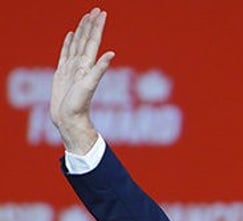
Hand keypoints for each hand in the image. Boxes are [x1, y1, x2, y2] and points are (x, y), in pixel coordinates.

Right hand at [50, 7, 114, 153]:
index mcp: (88, 65)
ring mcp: (72, 68)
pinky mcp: (62, 73)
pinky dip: (68, 43)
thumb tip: (112, 53)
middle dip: (91, 24)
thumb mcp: (90, 85)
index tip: (101, 13)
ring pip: (76, 44)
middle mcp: (81, 64)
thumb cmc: (79, 106)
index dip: (97, 27)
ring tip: (85, 18)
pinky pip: (65, 54)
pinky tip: (71, 36)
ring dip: (81, 31)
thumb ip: (100, 69)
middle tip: (96, 9)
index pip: (93, 41)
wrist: (69, 120)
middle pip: (86, 39)